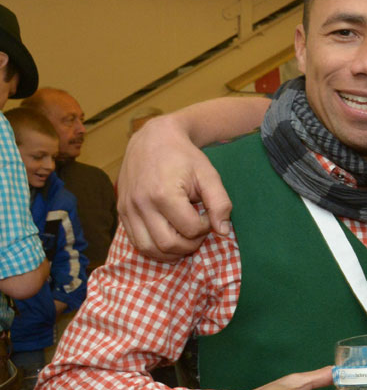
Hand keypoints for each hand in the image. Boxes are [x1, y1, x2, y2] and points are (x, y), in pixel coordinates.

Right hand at [117, 114, 232, 260]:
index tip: (207, 216)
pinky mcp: (121, 212)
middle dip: (190, 244)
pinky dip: (155, 247)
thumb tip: (223, 232)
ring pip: (149, 249)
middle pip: (168, 245)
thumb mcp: (209, 175)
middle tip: (198, 229)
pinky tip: (169, 237)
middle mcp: (141, 204)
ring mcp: (128, 209)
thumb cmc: (184, 157)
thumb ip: (220, 203)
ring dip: (171, 251)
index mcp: (163, 194)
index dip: (205, 228)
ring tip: (185, 236)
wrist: (154, 138)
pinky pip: (137, 242)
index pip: (190, 230)